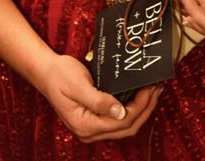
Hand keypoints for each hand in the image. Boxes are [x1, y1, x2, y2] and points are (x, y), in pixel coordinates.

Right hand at [39, 53, 161, 141]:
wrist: (47, 72)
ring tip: (153, 91)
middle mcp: (90, 131)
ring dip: (141, 109)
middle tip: (157, 89)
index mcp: (86, 125)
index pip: (121, 123)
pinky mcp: (95, 118)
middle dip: (145, 109)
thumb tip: (121, 113)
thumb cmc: (60, 76)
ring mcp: (93, 127)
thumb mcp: (79, 85)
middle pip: (127, 128)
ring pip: (125, 126)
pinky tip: (140, 95)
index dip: (139, 107)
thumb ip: (99, 101)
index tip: (150, 89)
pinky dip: (132, 108)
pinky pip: (118, 119)